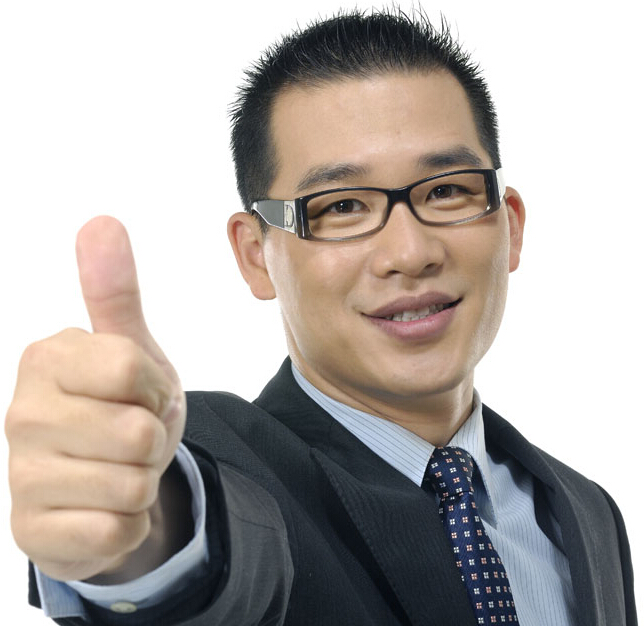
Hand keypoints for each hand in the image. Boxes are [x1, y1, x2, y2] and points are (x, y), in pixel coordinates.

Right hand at [5, 216, 186, 581]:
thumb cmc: (120, 408)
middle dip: (154, 439)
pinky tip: (106, 507)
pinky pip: (117, 530)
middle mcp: (21, 415)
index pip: (134, 370)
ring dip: (144, 481)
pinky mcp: (32, 533)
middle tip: (132, 436)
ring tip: (119, 470)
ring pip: (133, 484)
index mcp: (47, 360)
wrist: (107, 482)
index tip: (141, 393)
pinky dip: (129, 522)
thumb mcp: (129, 350)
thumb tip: (102, 221)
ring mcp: (21, 478)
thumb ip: (113, 291)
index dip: (156, 388)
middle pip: (138, 433)